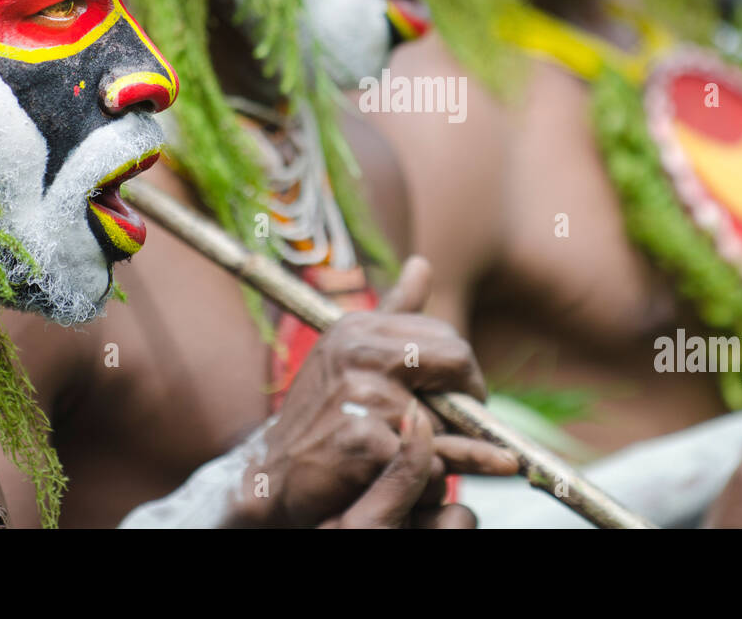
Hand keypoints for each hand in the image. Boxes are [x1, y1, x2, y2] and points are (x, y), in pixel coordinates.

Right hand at [235, 257, 518, 526]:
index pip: (446, 336)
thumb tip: (423, 263)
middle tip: (467, 424)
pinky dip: (426, 478)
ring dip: (446, 445)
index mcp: (359, 326)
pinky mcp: (362, 440)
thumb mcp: (352, 353)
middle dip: (471, 395)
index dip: (462, 370)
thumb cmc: (321, 416)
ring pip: (447, 418)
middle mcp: (358, 350)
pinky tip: (402, 478)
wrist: (271, 476)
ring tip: (419, 454)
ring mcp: (360, 393)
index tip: (458, 395)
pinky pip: (429, 460)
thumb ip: (395, 313)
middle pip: (457, 359)